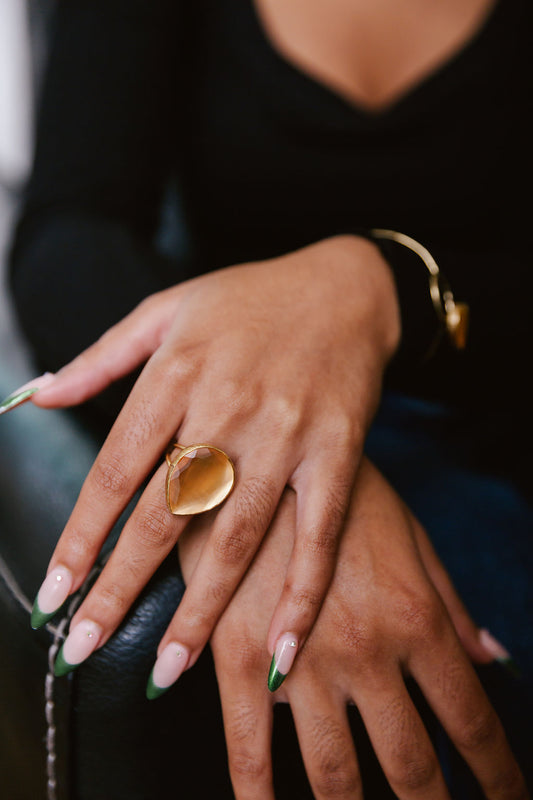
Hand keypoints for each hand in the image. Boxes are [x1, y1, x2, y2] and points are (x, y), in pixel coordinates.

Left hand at [29, 236, 400, 676]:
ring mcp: (287, 434)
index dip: (80, 538)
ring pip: (236, 535)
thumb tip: (35, 396)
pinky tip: (280, 647)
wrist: (343, 287)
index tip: (53, 595)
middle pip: (165, 514)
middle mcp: (228, 407)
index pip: (116, 470)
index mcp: (176, 372)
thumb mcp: (166, 308)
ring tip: (166, 671)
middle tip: (82, 649)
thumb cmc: (247, 299)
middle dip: (120, 588)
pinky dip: (302, 592)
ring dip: (200, 610)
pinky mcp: (339, 452)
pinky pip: (318, 532)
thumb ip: (101, 356)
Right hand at [180, 460, 527, 799]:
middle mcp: (366, 650)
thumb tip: (494, 657)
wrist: (257, 448)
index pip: (470, 720)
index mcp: (415, 617)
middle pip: (412, 766)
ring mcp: (300, 660)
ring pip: (336, 776)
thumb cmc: (338, 488)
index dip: (498, 776)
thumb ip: (451, 601)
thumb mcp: (408, 531)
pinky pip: (249, 748)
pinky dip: (260, 798)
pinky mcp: (238, 657)